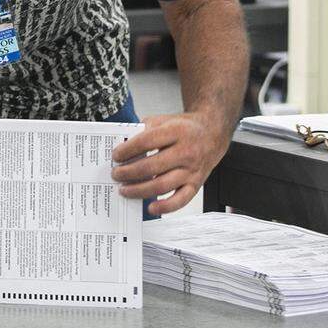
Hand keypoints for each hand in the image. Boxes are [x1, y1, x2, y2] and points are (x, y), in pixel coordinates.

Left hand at [110, 112, 228, 215]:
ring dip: (139, 190)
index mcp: (176, 132)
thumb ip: (144, 131)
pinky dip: (165, 207)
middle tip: (116, 174)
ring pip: (162, 185)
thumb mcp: (163, 120)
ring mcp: (191, 170)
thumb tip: (123, 146)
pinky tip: (151, 207)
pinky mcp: (196, 184)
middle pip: (151, 166)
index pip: (146, 142)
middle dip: (128, 173)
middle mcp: (186, 152)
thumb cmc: (184, 128)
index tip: (115, 155)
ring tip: (124, 189)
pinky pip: (180, 200)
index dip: (127, 150)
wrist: (211, 134)